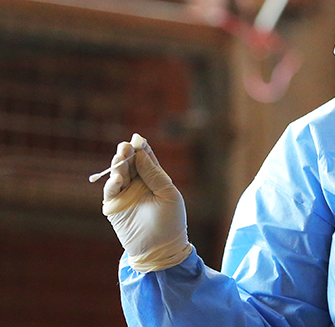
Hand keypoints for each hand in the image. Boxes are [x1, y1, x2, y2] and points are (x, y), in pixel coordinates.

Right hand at [102, 134, 191, 272]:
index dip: (143, 149)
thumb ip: (155, 175)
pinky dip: (112, 183)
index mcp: (154, 180)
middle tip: (126, 145)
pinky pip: (111, 192)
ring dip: (118, 165)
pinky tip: (118, 177)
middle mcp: (139, 185)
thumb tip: (142, 155)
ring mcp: (125, 195)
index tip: (138, 138)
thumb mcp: (168, 194)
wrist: (161, 250)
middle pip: (131, 164)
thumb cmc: (170, 222)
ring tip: (120, 155)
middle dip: (127, 154)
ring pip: (119, 175)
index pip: (147, 160)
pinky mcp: (114, 208)